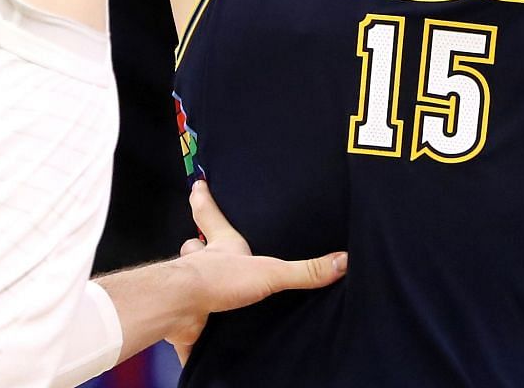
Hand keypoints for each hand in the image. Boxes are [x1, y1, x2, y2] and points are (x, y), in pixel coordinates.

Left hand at [166, 179, 345, 365]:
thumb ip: (304, 271)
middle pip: (195, 247)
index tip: (197, 184)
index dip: (204, 198)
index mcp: (221, 247)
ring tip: (210, 294)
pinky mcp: (185, 319)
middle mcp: (201, 264)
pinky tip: (203, 339)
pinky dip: (194, 333)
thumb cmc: (218, 278)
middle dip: (198, 245)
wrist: (180, 308)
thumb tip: (343, 261)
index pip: (209, 214)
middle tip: (201, 244)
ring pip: (189, 282)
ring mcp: (189, 290)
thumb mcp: (269, 272)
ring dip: (197, 286)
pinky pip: (190, 327)